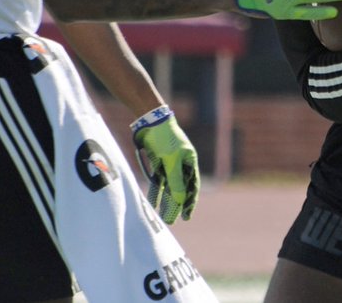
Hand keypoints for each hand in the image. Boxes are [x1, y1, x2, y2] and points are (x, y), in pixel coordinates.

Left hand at [132, 108, 198, 223]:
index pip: (192, 186)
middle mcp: (181, 163)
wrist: (150, 121)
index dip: (190, 201)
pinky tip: (154, 202)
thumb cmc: (165, 139)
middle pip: (180, 188)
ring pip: (168, 186)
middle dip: (177, 205)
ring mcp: (169, 163)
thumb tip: (180, 200)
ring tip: (163, 216)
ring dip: (166, 200)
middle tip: (173, 221)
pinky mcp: (157, 162)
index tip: (187, 216)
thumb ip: (176, 181)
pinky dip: (156, 191)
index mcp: (190, 161)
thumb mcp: (171, 161)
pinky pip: (157, 180)